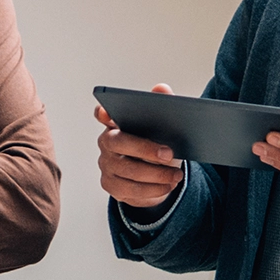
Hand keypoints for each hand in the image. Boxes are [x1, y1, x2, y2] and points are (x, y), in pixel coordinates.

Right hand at [95, 83, 184, 209]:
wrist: (158, 174)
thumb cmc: (157, 143)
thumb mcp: (164, 125)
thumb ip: (163, 104)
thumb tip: (161, 88)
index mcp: (116, 123)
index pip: (103, 114)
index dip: (103, 113)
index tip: (106, 112)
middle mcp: (106, 142)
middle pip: (119, 143)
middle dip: (145, 149)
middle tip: (169, 154)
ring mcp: (106, 165)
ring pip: (128, 171)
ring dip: (156, 174)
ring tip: (176, 174)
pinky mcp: (111, 185)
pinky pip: (131, 190)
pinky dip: (153, 189)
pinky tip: (168, 185)